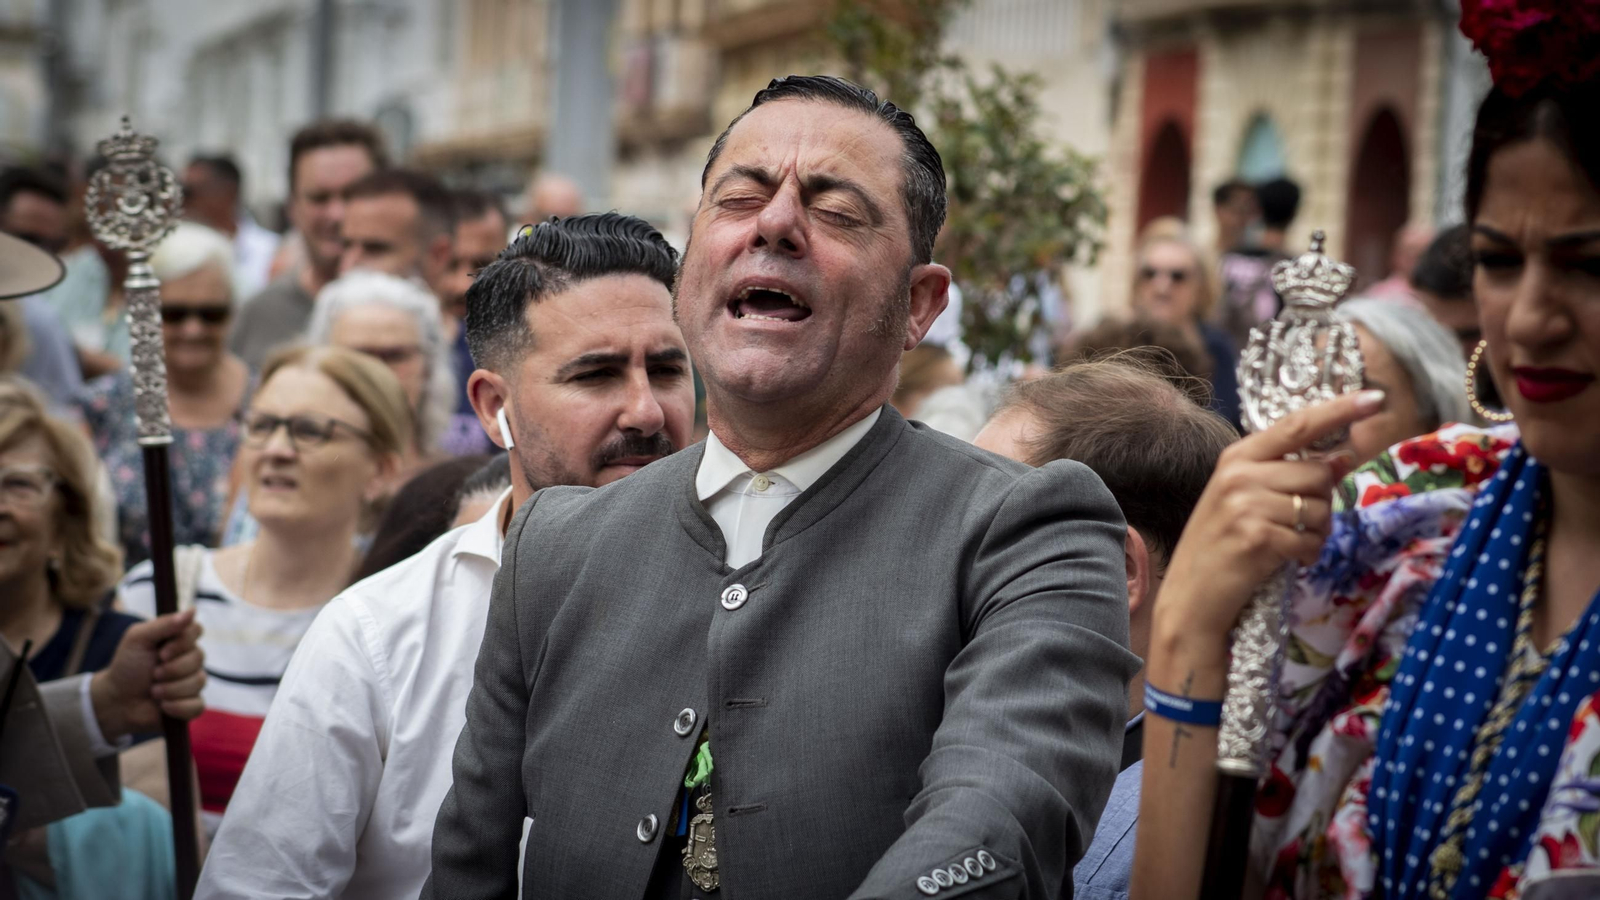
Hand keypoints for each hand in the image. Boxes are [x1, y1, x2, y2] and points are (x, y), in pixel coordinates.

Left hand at [90, 610, 204, 740]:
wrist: (117, 701)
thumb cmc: (126, 667)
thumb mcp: (137, 639)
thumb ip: (164, 624)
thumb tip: (193, 610)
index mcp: (178, 640)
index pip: (197, 630)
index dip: (182, 643)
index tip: (161, 652)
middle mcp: (189, 659)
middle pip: (199, 658)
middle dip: (172, 669)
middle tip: (153, 674)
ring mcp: (192, 682)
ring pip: (198, 682)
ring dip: (170, 689)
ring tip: (153, 691)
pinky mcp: (192, 704)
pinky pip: (197, 705)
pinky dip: (177, 707)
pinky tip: (163, 706)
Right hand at [1154, 390, 1385, 645]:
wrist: (1190, 595)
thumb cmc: (1219, 544)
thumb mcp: (1246, 498)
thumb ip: (1288, 474)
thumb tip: (1343, 456)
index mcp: (1237, 457)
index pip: (1298, 425)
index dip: (1340, 410)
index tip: (1375, 398)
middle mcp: (1240, 474)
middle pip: (1318, 471)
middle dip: (1321, 500)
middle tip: (1297, 522)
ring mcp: (1246, 505)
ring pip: (1320, 508)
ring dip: (1316, 531)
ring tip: (1288, 543)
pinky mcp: (1257, 538)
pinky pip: (1312, 540)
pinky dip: (1308, 554)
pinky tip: (1287, 559)